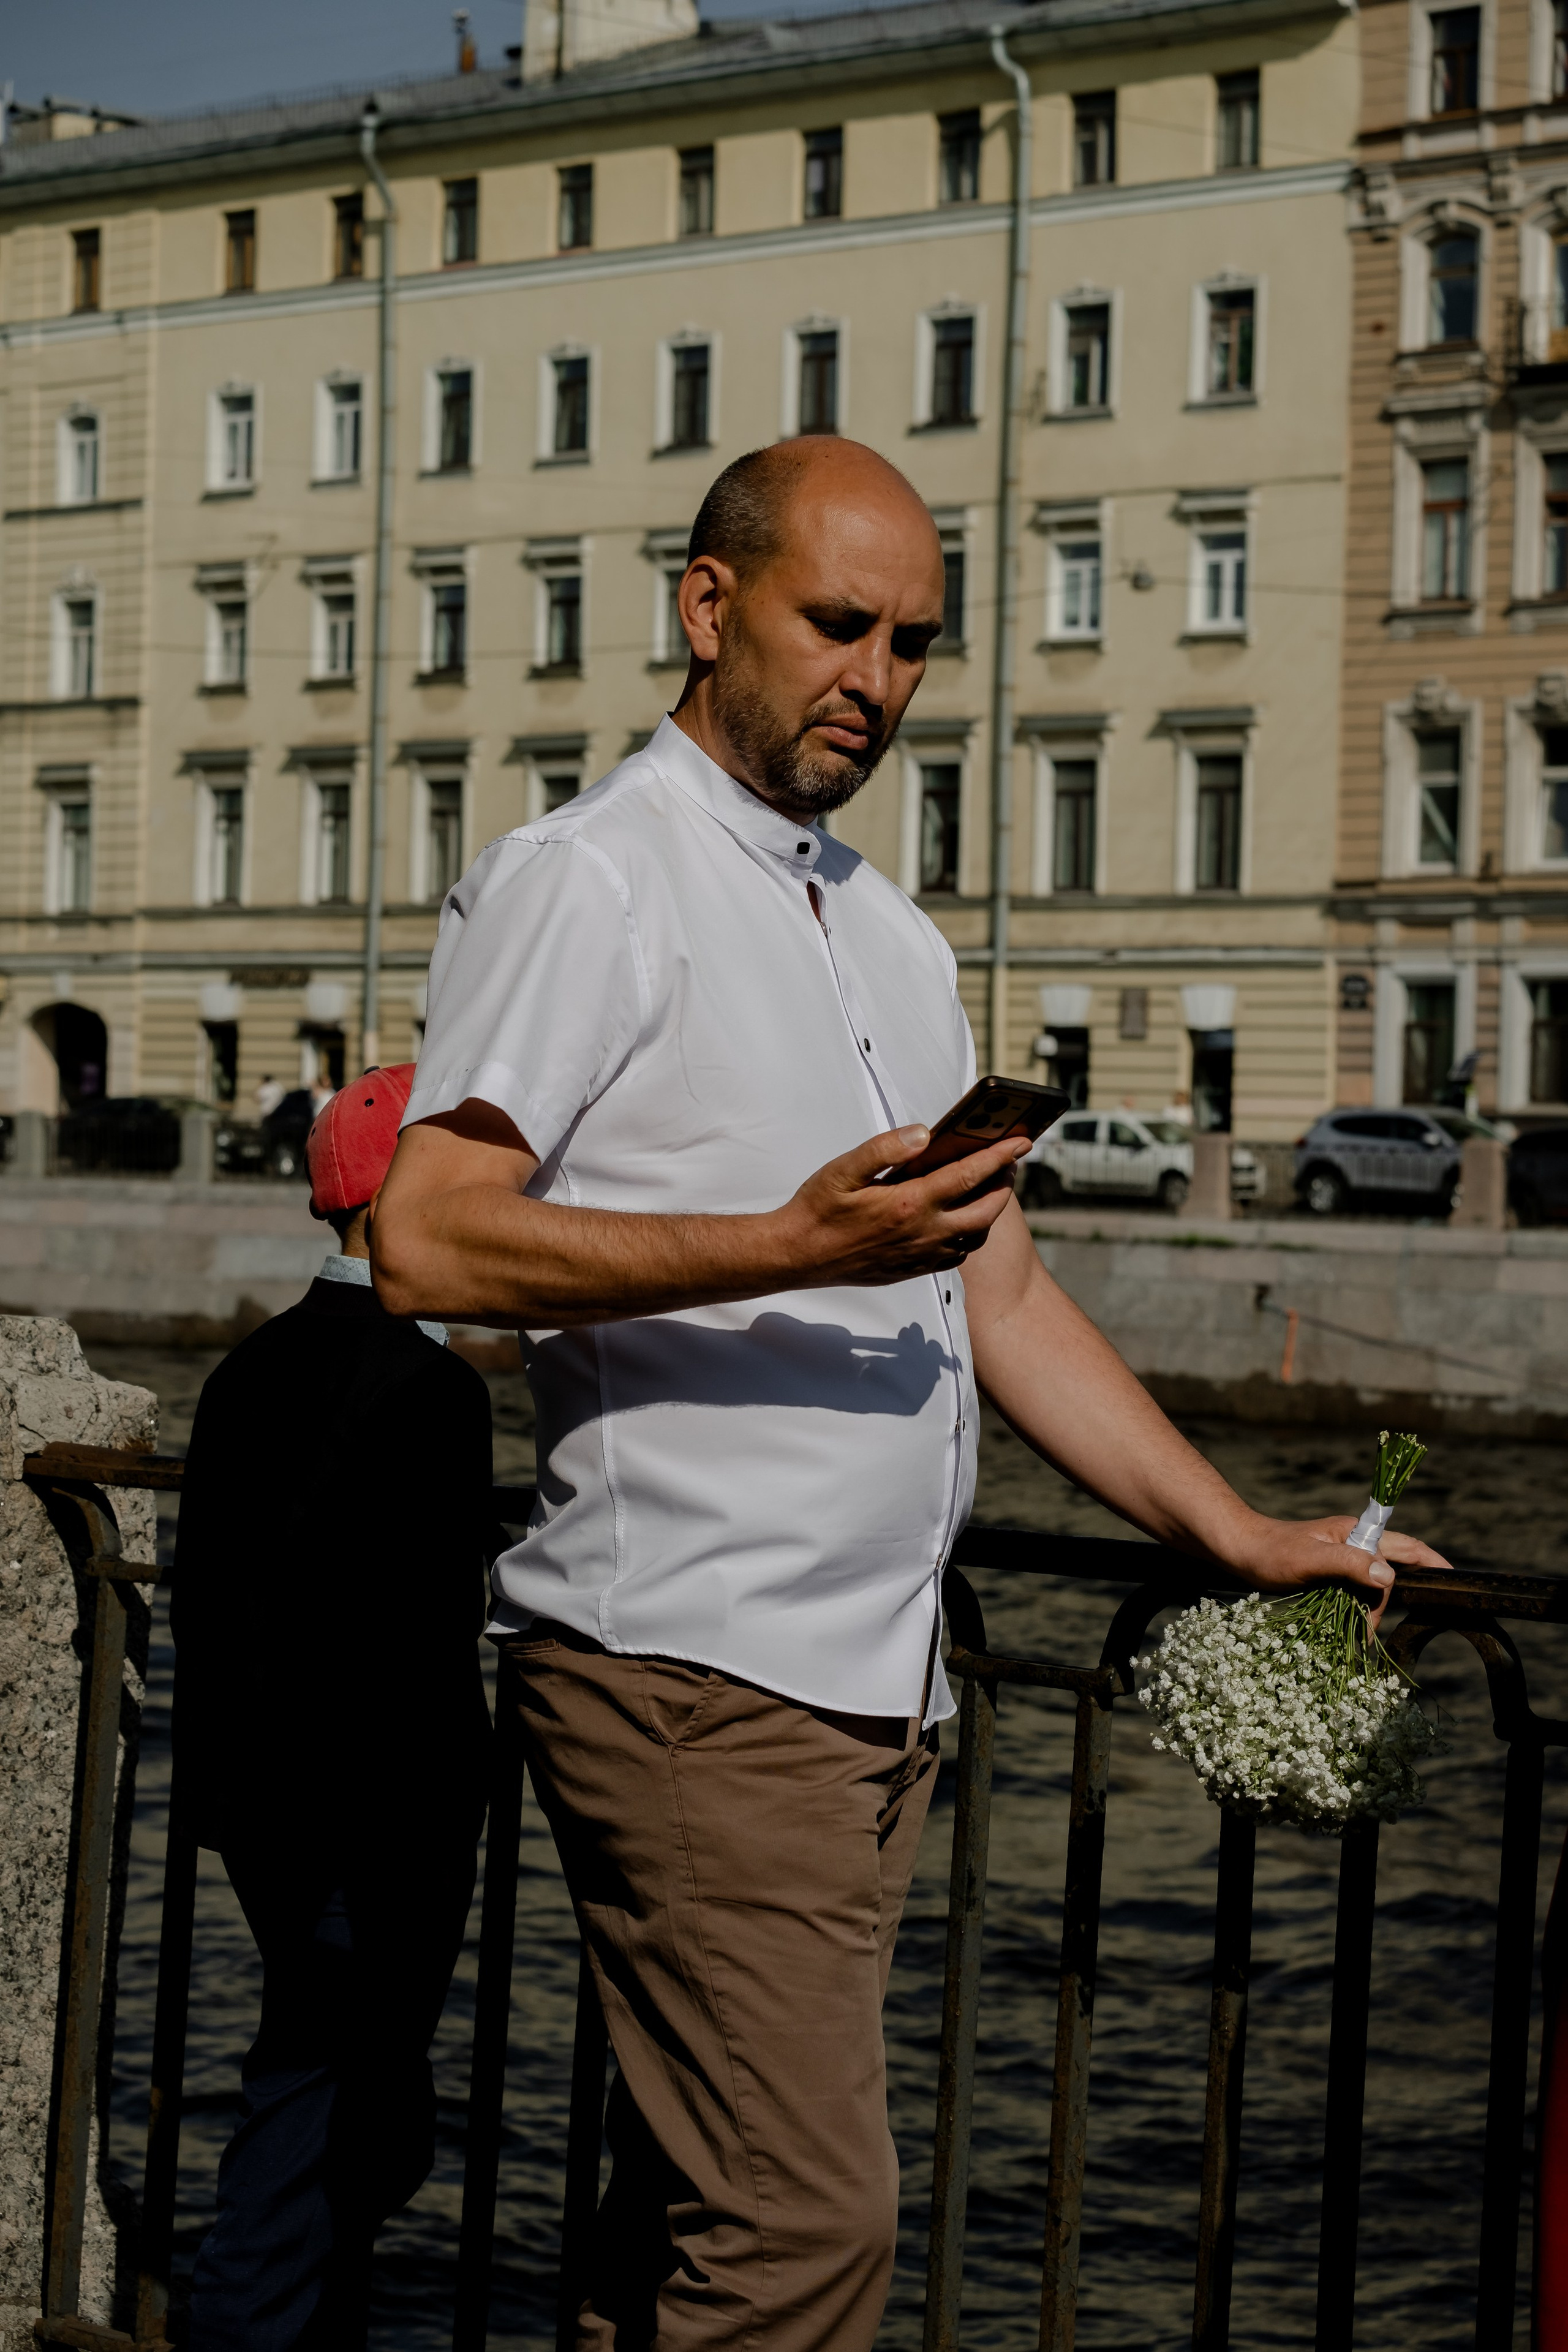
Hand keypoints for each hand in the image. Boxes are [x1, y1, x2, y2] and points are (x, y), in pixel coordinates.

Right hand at [776, 1124, 1030, 1288]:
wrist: (798, 1255)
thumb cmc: (818, 1210)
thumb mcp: (843, 1169)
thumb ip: (884, 1148)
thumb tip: (923, 1134)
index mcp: (909, 1204)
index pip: (969, 1176)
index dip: (1000, 1156)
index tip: (1022, 1141)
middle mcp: (923, 1233)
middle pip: (986, 1210)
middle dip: (1005, 1184)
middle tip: (1008, 1163)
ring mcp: (921, 1255)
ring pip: (975, 1236)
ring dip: (990, 1212)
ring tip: (989, 1188)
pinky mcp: (913, 1269)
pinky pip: (956, 1254)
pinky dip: (969, 1235)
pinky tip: (960, 1219)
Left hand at [1227, 1515, 1452, 1632]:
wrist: (1235, 1550)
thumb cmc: (1270, 1551)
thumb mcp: (1311, 1559)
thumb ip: (1350, 1565)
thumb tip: (1389, 1577)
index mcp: (1356, 1532)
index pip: (1406, 1546)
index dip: (1431, 1561)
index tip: (1453, 1579)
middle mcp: (1353, 1543)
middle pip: (1388, 1574)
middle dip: (1382, 1603)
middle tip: (1364, 1629)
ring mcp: (1340, 1558)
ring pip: (1369, 1588)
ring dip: (1364, 1611)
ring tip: (1349, 1632)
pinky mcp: (1328, 1574)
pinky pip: (1351, 1593)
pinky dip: (1351, 1611)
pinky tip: (1342, 1627)